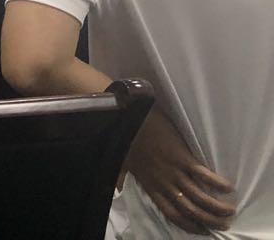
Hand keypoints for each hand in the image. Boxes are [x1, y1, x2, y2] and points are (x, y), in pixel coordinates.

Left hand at [126, 109, 235, 233]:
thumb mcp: (122, 164)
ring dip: (217, 208)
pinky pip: (204, 175)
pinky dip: (217, 183)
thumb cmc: (127, 140)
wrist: (131, 119)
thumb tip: (117, 190)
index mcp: (151, 187)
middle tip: (224, 225)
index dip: (189, 225)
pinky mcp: (182, 158)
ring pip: (200, 197)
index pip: (172, 214)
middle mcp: (165, 184)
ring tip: (231, 211)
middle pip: (190, 211)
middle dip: (209, 221)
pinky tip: (228, 187)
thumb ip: (122, 179)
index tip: (202, 231)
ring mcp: (174, 171)